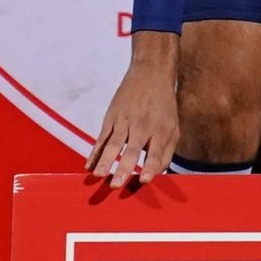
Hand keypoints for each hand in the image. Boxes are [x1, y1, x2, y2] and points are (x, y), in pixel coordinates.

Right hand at [88, 37, 178, 187]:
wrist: (151, 74)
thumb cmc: (163, 107)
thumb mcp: (173, 127)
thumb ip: (166, 152)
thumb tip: (158, 176)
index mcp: (162, 131)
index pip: (156, 153)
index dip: (150, 166)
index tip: (143, 181)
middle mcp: (144, 127)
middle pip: (133, 150)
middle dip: (124, 168)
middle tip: (116, 185)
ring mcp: (126, 121)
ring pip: (114, 144)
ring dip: (105, 161)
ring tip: (98, 175)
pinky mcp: (112, 117)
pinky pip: (102, 137)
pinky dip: (94, 152)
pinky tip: (88, 166)